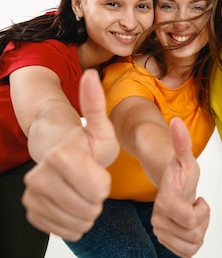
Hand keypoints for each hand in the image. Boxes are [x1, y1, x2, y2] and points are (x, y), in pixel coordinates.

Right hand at [22, 69, 118, 240]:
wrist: (59, 156)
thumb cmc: (86, 142)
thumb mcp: (100, 126)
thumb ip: (95, 105)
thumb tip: (91, 75)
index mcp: (62, 154)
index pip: (97, 189)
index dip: (104, 184)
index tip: (99, 172)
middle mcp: (41, 175)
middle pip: (88, 207)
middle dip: (97, 198)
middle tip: (92, 183)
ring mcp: (33, 194)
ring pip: (77, 221)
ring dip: (88, 211)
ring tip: (85, 193)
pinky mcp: (32, 210)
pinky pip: (63, 229)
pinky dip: (75, 222)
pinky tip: (75, 204)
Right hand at [151, 118, 209, 257]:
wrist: (171, 184)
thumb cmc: (180, 172)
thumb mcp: (186, 156)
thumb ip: (181, 142)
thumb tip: (176, 122)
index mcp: (165, 202)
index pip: (190, 219)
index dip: (202, 211)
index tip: (198, 199)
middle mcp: (159, 220)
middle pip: (194, 234)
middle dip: (202, 220)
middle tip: (195, 205)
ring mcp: (162, 232)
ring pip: (192, 245)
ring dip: (198, 231)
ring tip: (192, 214)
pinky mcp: (166, 242)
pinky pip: (187, 253)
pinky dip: (193, 241)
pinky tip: (190, 225)